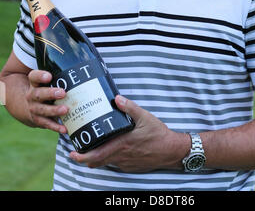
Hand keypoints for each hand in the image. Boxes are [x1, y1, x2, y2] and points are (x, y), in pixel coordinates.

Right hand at [26, 69, 67, 133]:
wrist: (25, 106)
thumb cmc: (43, 89)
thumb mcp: (44, 81)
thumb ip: (58, 75)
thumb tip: (84, 66)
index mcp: (34, 84)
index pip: (34, 77)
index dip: (40, 76)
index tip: (49, 76)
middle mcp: (32, 96)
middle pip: (39, 94)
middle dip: (50, 94)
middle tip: (62, 93)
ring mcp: (34, 109)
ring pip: (43, 110)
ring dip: (54, 110)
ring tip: (65, 110)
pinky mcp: (38, 120)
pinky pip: (47, 124)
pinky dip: (56, 127)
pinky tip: (65, 128)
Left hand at [69, 95, 189, 172]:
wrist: (171, 151)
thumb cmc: (158, 134)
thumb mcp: (145, 117)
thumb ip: (130, 107)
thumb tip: (117, 98)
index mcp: (122, 144)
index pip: (97, 156)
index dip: (82, 157)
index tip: (72, 152)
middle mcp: (121, 156)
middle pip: (97, 162)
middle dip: (83, 158)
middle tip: (74, 152)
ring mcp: (126, 163)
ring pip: (105, 163)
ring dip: (95, 158)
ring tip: (89, 148)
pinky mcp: (131, 166)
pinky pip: (115, 163)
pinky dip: (107, 158)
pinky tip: (109, 148)